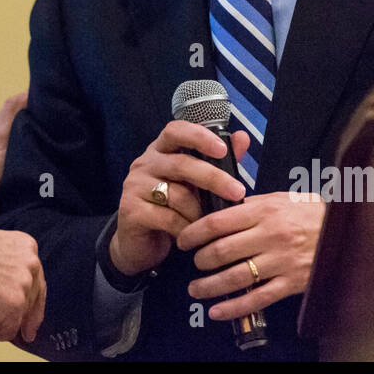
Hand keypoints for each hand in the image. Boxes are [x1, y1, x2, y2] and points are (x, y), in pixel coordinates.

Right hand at [0, 226, 45, 341]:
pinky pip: (4, 333)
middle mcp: (30, 262)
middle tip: (25, 333)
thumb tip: (8, 290)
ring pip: (17, 318)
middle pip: (32, 301)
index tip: (31, 320)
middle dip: (21, 317)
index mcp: (25, 245)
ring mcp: (24, 284)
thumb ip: (5, 266)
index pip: (36, 280)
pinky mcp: (15, 306)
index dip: (30, 302)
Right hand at [108, 122, 249, 276]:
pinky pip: (168, 217)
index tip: (223, 149)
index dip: (199, 136)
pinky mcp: (131, 210)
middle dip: (214, 178)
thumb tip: (242, 137)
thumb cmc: (172, 208)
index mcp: (160, 150)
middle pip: (181, 163)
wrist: (140, 243)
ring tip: (208, 223)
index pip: (175, 131)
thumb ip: (218, 162)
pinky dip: (185, 228)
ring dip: (199, 211)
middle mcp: (144, 163)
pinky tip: (192, 234)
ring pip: (177, 194)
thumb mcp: (195, 183)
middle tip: (237, 192)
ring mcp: (134, 185)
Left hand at [177, 192, 326, 320]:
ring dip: (209, 286)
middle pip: (222, 251)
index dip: (193, 233)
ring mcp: (281, 261)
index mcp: (266, 211)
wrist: (348, 230)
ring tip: (195, 289)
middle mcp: (271, 235)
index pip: (218, 222)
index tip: (183, 239)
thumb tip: (219, 210)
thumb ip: (251, 205)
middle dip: (200, 260)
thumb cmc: (311, 213)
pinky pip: (257, 299)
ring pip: (235, 277)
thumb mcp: (282, 198)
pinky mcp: (292, 283)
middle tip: (193, 262)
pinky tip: (217, 311)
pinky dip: (234, 308)